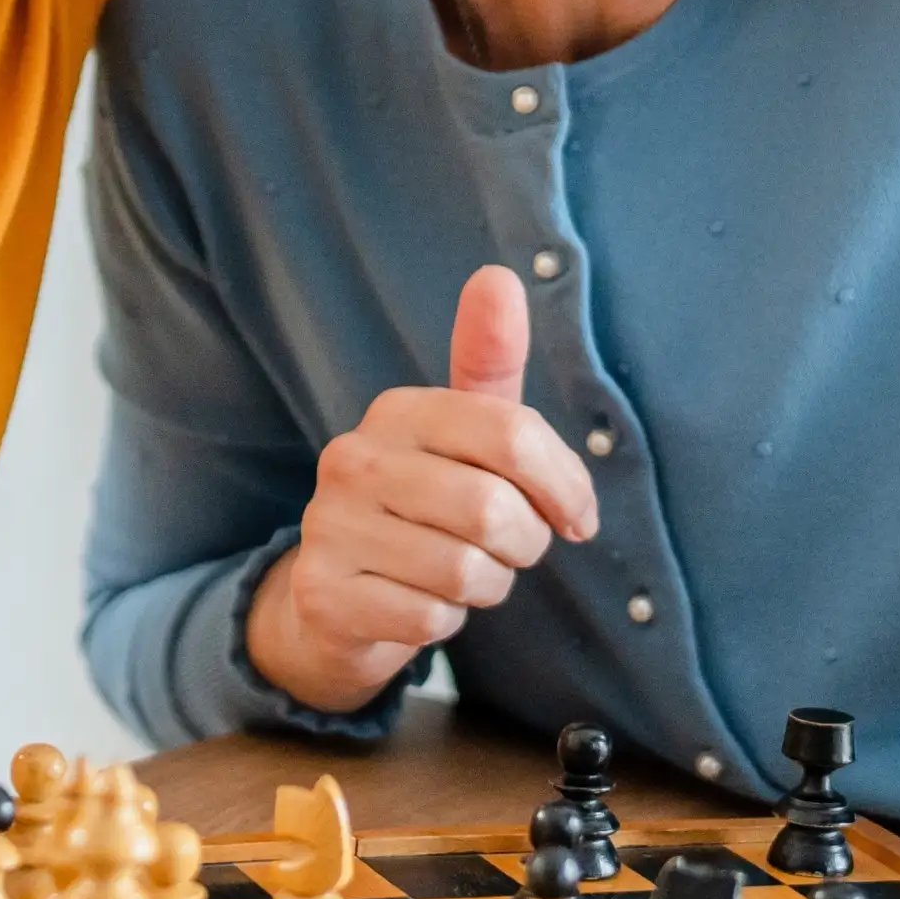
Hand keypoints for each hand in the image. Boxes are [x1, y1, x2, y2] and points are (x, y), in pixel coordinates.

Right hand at [245, 264, 602, 705]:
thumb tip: (499, 276)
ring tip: (462, 575)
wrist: (335, 599)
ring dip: (486, 587)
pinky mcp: (323, 593)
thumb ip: (489, 362)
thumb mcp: (462, 434)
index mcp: (399, 411)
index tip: (576, 516)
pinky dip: (444, 622)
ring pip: (466, 573)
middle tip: (510, 549)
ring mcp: (329, 526)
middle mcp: (353, 458)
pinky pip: (429, 621)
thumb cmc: (422, 506)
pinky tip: (419, 603)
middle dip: (524, 544)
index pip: (512, 433)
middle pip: (493, 510)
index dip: (564, 484)